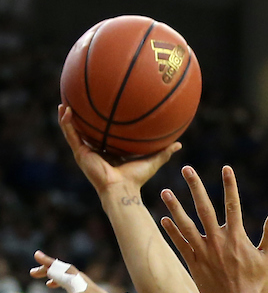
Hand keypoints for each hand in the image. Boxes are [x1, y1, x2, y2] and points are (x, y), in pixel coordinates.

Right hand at [59, 106, 181, 196]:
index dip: (100, 126)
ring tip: (64, 103)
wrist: (122, 189)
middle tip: (78, 103)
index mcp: (108, 154)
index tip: (100, 111)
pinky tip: (64, 109)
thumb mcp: (151, 161)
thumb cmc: (136, 179)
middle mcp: (95, 153)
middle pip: (86, 133)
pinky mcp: (80, 154)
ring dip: (68, 118)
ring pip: (73, 132)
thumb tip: (179, 144)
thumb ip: (164, 152)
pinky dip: (66, 122)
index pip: (102, 137)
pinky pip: (70, 134)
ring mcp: (86, 153)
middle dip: (81, 120)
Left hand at [160, 165, 267, 292]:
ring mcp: (204, 252)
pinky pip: (180, 245)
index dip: (230, 185)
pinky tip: (164, 219)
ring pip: (186, 224)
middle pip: (204, 208)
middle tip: (187, 169)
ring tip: (165, 191)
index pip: (233, 205)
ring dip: (175, 207)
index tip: (226, 168)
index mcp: (237, 238)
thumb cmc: (257, 286)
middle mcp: (218, 241)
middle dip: (195, 187)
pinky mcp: (195, 264)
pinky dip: (172, 232)